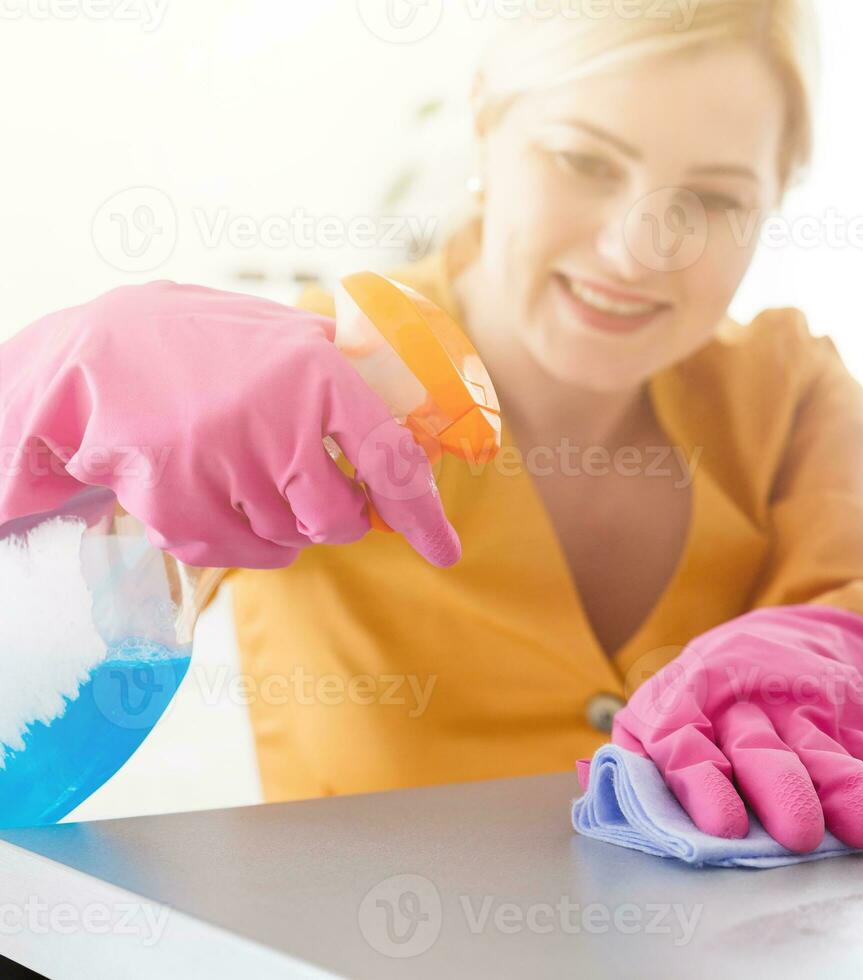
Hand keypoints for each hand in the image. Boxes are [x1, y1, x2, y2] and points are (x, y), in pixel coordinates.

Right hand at [0, 281, 458, 567]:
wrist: (102, 350)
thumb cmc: (217, 344)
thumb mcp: (293, 334)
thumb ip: (360, 366)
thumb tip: (431, 408)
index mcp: (318, 370)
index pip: (392, 461)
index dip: (423, 514)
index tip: (445, 550)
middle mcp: (274, 418)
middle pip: (339, 518)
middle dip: (339, 516)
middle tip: (315, 486)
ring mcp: (220, 463)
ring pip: (291, 540)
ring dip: (287, 523)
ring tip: (252, 473)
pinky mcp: (175, 502)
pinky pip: (244, 555)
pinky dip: (250, 544)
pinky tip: (229, 501)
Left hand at [611, 605, 862, 852]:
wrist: (763, 639)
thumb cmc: (697, 700)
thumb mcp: (652, 714)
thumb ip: (633, 756)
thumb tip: (600, 787)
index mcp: (689, 710)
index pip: (693, 749)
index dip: (708, 785)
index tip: (726, 826)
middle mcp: (747, 708)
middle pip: (766, 751)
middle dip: (785, 793)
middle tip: (801, 834)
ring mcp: (801, 711)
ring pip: (826, 752)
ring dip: (848, 791)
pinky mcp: (844, 719)